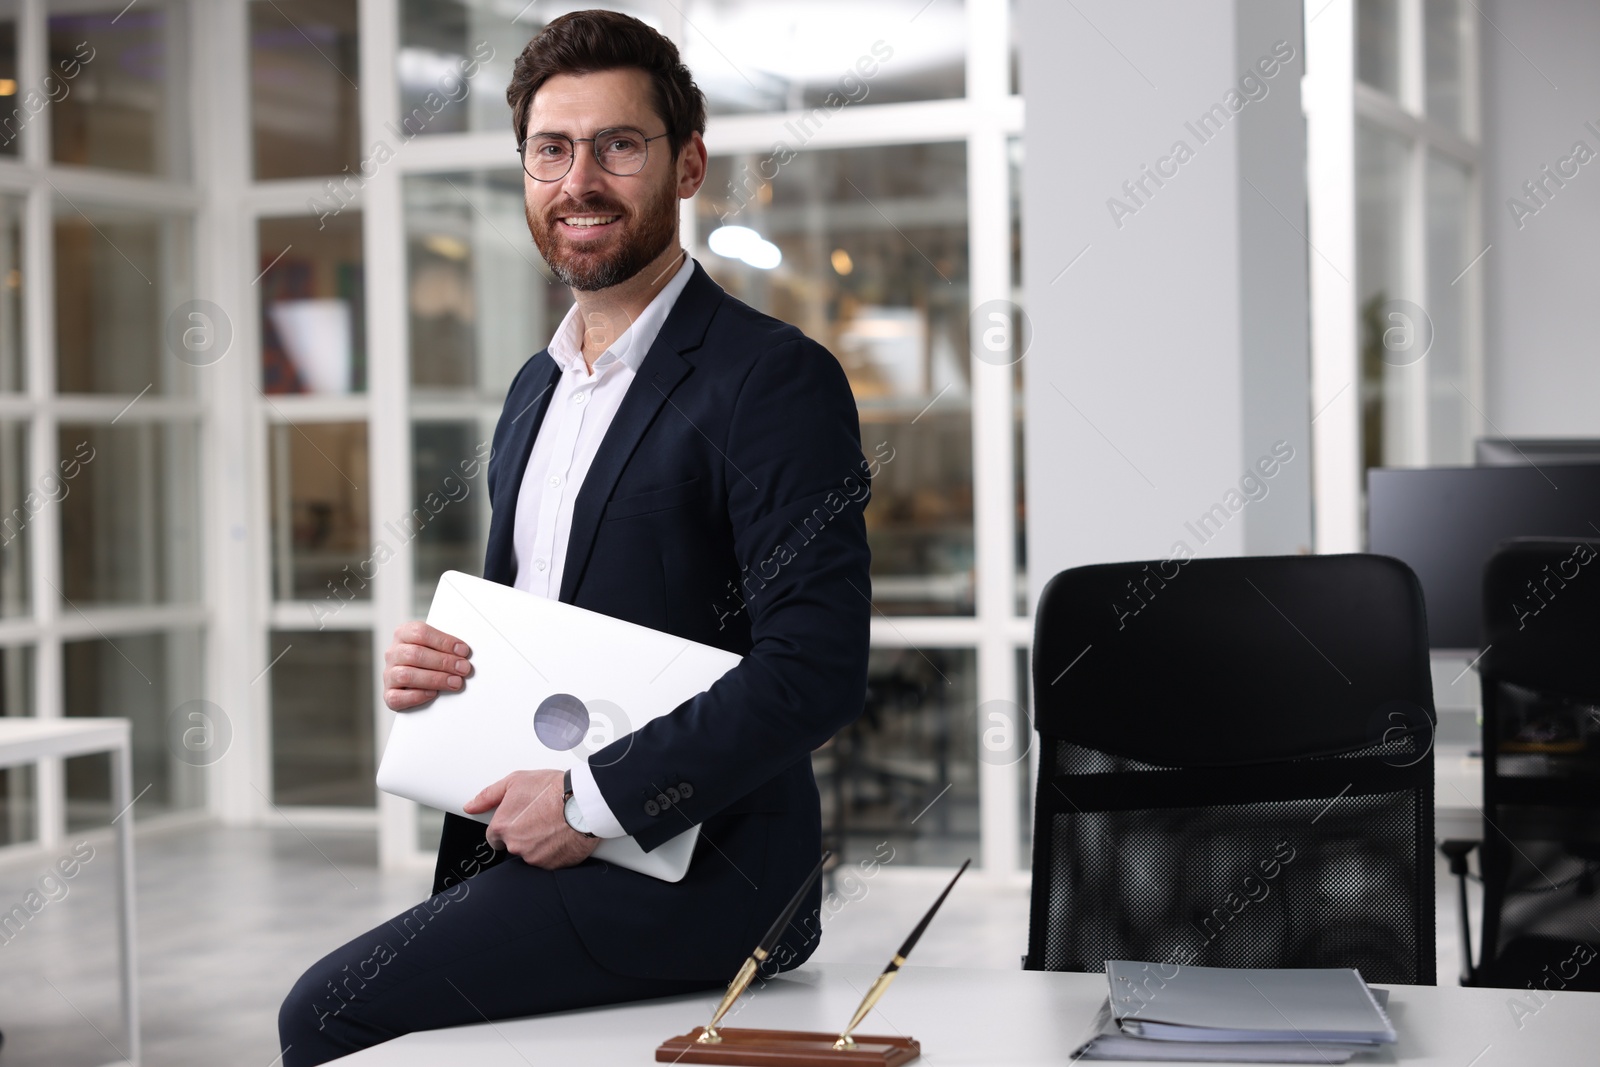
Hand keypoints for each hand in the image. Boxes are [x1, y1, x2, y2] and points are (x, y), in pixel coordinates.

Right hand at [384, 621, 472, 710]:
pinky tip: (433, 693)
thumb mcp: (435, 646)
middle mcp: (393, 653)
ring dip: (435, 679)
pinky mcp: (389, 694)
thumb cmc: (428, 659)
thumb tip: (463, 654)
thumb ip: (445, 647)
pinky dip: (417, 696)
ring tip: (454, 682)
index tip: (463, 650)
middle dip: (443, 662)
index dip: (444, 642)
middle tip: (463, 668)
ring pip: (406, 675)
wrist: (412, 680)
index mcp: (403, 634)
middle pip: (415, 654)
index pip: (421, 633)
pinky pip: (397, 697)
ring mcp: (389, 674)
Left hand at [464, 769, 599, 868]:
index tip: (518, 820)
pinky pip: (549, 861)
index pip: (494, 836)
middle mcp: (516, 845)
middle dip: (524, 834)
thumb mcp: (516, 781)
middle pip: (513, 845)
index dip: (506, 826)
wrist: (583, 802)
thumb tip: (471, 806)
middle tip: (540, 819)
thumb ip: (489, 795)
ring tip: (554, 824)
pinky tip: (562, 835)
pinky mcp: (553, 866)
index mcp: (503, 827)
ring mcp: (534, 858)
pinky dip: (555, 851)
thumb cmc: (554, 789)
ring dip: (540, 843)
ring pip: (531, 854)